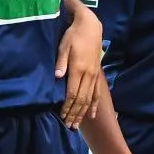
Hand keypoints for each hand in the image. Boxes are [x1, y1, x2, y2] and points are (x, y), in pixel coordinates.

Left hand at [55, 7, 104, 128]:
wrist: (91, 27)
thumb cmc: (73, 36)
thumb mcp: (64, 46)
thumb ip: (61, 62)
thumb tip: (57, 77)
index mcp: (78, 69)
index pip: (72, 93)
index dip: (67, 107)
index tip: (62, 116)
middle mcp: (88, 75)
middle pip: (81, 100)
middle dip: (74, 114)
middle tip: (68, 126)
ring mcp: (94, 75)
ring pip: (89, 98)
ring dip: (82, 112)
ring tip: (77, 124)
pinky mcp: (96, 74)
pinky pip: (96, 93)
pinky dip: (93, 104)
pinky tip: (90, 114)